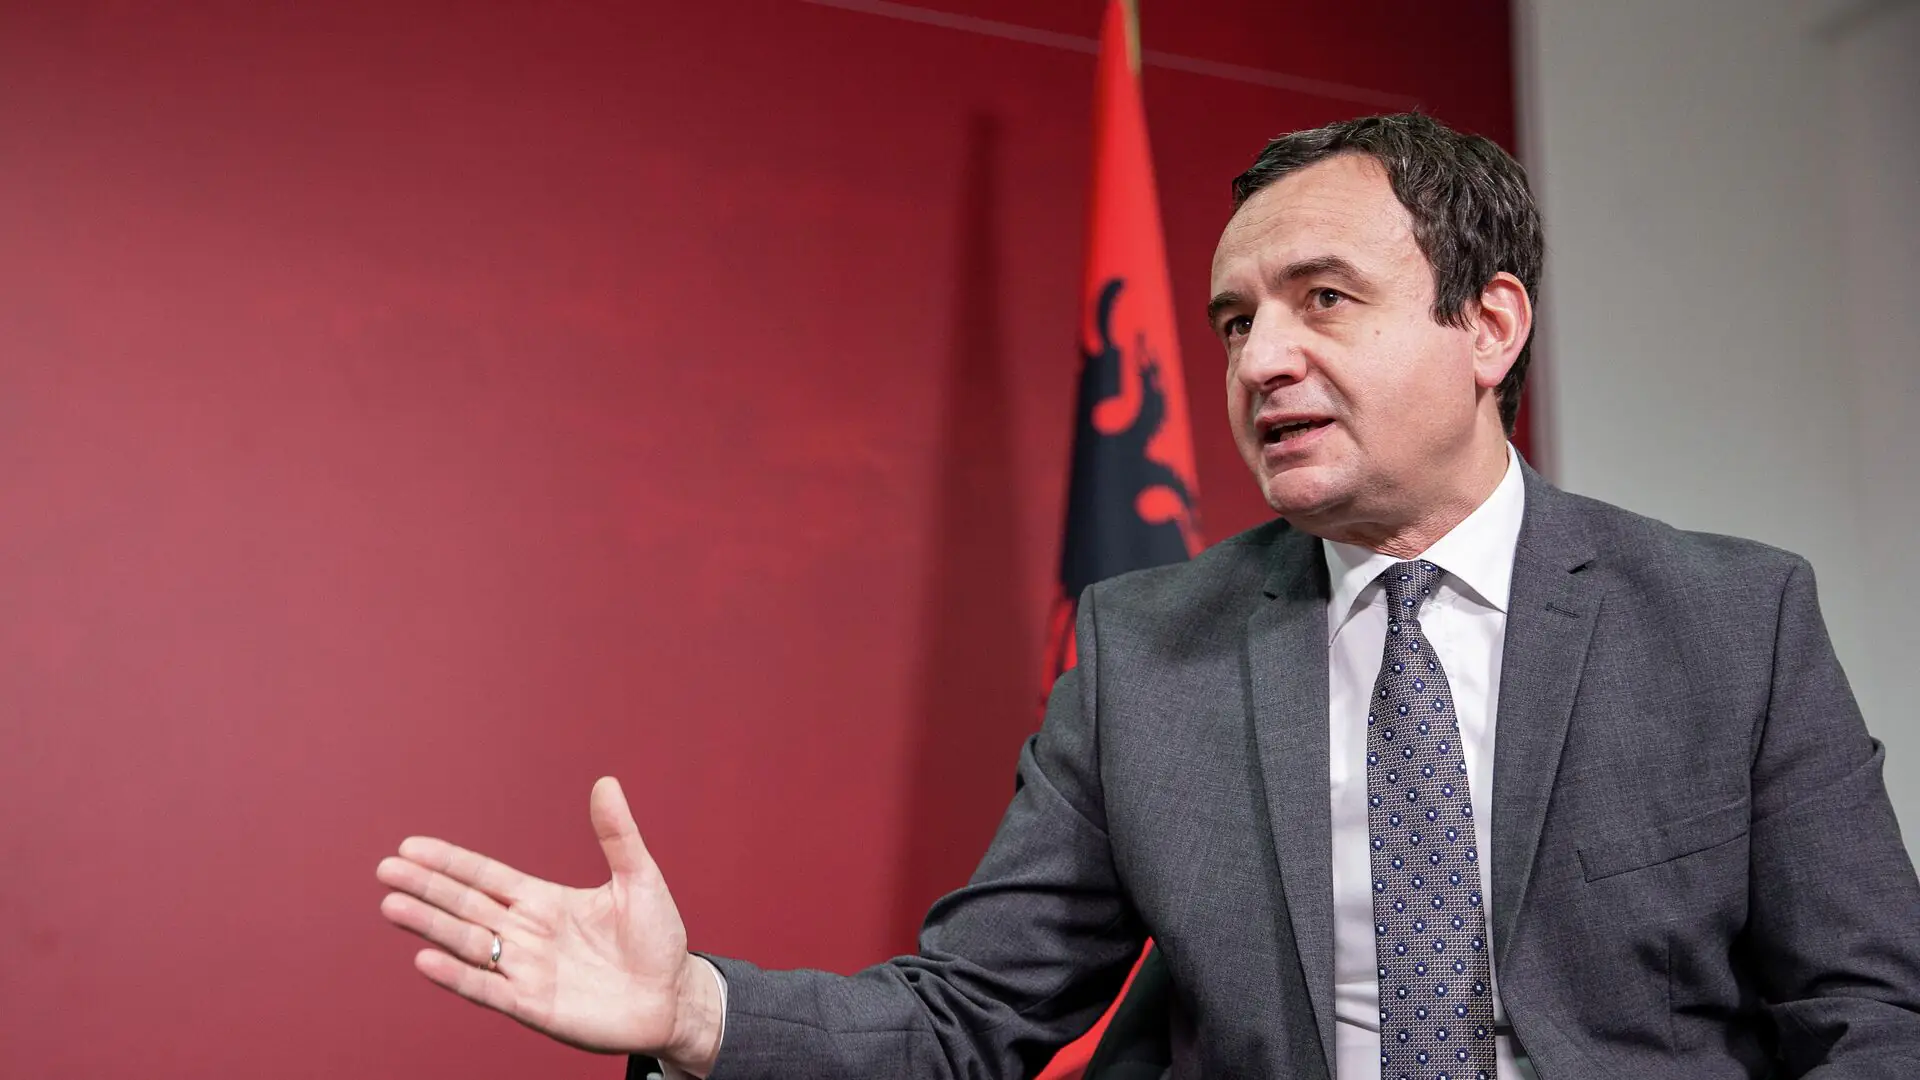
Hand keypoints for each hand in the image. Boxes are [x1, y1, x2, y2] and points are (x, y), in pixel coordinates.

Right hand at [376, 777, 722, 1070]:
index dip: (450, 862)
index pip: (486, 876)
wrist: (674, 997)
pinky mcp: (533, 1006)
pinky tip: (426, 960)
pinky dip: (457, 977)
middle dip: (426, 887)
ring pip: (467, 944)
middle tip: (385, 870)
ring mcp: (526, 970)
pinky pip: (487, 989)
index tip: (410, 846)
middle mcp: (526, 933)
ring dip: (430, 926)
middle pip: (466, 905)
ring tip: (392, 907)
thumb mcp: (639, 878)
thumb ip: (617, 834)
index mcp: (544, 901)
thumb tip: (606, 782)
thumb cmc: (657, 938)